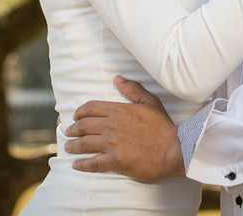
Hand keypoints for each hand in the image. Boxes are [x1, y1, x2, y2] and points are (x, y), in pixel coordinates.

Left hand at [64, 76, 184, 181]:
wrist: (174, 150)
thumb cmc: (163, 127)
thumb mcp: (150, 102)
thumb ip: (133, 89)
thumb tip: (118, 79)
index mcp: (119, 111)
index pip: (91, 108)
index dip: (79, 112)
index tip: (75, 116)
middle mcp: (112, 126)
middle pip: (84, 126)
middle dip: (73, 129)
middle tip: (68, 132)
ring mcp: (112, 144)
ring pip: (85, 144)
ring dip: (73, 145)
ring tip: (68, 146)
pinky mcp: (115, 161)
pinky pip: (93, 163)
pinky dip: (82, 164)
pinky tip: (75, 165)